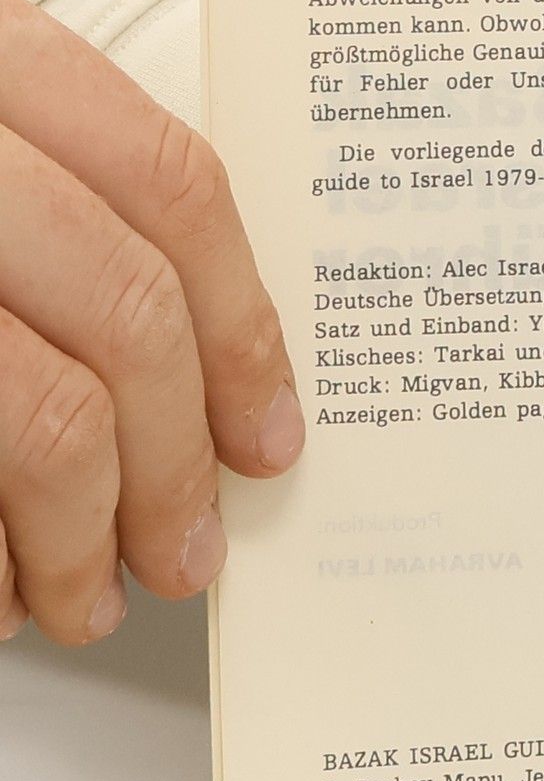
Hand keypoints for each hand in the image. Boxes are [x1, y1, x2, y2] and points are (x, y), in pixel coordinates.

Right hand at [0, 0, 302, 644]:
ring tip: (84, 599)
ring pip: (39, 414)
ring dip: (77, 535)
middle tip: (186, 552)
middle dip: (172, 463)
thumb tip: (202, 389)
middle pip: (123, 310)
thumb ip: (54, 204)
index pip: (168, 182)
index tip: (267, 436)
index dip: (242, 326)